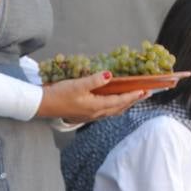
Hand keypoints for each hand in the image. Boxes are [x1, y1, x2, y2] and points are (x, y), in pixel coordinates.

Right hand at [36, 71, 150, 123]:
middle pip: (119, 108)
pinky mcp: (85, 114)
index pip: (120, 101)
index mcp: (96, 106)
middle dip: (133, 101)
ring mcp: (90, 115)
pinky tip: (115, 103)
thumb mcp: (77, 85)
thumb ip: (95, 80)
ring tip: (134, 99)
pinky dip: (115, 107)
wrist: (43, 106)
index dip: (133, 96)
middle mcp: (96, 113)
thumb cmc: (59, 94)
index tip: (145, 91)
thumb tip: (110, 75)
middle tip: (146, 94)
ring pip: (113, 111)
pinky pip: (106, 112)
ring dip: (125, 105)